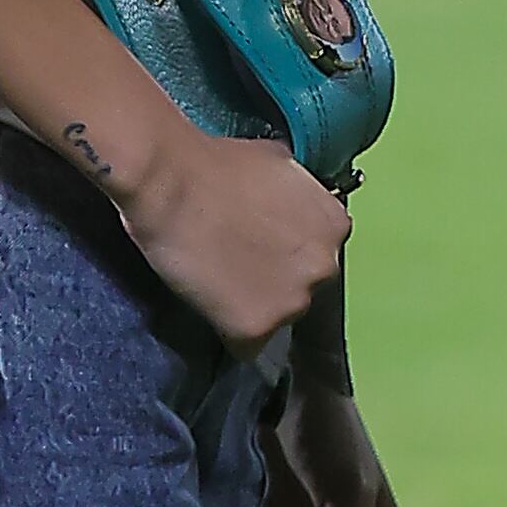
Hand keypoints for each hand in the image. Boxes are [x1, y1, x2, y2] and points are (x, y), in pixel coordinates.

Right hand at [94, 118, 351, 353]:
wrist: (171, 181)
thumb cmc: (215, 163)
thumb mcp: (277, 162)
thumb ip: (296, 192)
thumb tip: (288, 200)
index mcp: (335, 226)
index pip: (317, 253)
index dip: (285, 252)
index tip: (258, 245)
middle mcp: (324, 267)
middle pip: (302, 289)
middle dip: (274, 281)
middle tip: (235, 263)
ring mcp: (293, 302)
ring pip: (277, 318)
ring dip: (252, 306)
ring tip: (217, 284)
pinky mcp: (256, 328)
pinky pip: (245, 344)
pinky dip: (229, 331)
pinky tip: (208, 305)